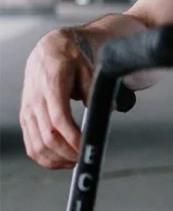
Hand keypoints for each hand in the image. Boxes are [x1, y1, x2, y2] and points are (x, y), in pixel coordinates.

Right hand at [20, 29, 92, 168]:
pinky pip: (30, 144)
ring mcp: (28, 110)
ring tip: (74, 161)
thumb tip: (108, 109)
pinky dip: (44, 157)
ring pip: (36, 145)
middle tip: (84, 157)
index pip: (59, 119)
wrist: (49, 49)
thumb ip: (94, 90)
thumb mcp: (88, 66)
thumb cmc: (69, 57)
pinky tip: (59, 159)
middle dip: (68, 152)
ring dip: (56, 159)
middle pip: (48, 136)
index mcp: (51, 85)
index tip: (85, 147)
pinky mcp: (26, 117)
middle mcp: (36, 99)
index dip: (72, 138)